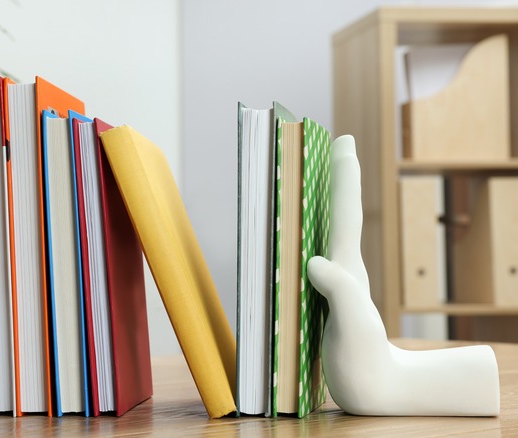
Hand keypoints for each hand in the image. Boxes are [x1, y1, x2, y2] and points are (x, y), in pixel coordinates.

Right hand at [307, 135, 498, 415]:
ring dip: (319, 201)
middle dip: (334, 177)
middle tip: (332, 144)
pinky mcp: (321, 296)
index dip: (344, 176)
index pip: (345, 213)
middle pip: (337, 213)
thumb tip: (316, 260)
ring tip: (308, 178)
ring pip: (323, 230)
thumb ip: (341, 292)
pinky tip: (294, 234)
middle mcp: (341, 267)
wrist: (370, 389)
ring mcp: (332, 281)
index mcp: (347, 267)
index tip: (342, 140)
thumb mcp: (354, 327)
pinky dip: (302, 232)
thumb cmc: (363, 360)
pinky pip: (309, 253)